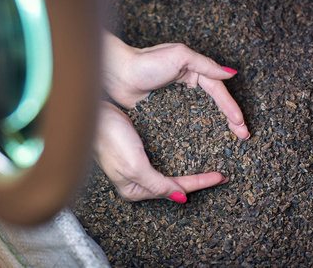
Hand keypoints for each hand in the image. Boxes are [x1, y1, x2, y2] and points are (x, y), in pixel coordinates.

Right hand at [93, 101, 228, 201]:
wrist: (92, 115)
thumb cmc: (110, 140)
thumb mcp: (135, 167)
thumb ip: (158, 184)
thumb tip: (180, 198)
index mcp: (136, 189)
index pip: (175, 189)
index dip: (199, 183)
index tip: (220, 177)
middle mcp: (137, 181)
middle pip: (174, 183)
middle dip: (197, 179)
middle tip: (220, 174)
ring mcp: (137, 166)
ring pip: (170, 171)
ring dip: (189, 168)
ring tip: (209, 165)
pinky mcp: (137, 151)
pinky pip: (163, 158)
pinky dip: (178, 157)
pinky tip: (187, 152)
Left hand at [102, 31, 249, 139]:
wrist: (117, 74)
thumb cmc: (145, 62)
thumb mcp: (179, 56)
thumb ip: (205, 65)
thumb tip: (230, 74)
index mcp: (194, 71)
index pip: (218, 92)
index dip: (231, 108)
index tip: (240, 123)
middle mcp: (188, 86)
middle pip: (214, 105)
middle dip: (231, 120)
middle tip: (243, 135)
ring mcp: (177, 100)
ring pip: (203, 115)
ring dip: (218, 127)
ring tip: (231, 140)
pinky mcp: (166, 112)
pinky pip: (185, 122)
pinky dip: (197, 131)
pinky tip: (205, 142)